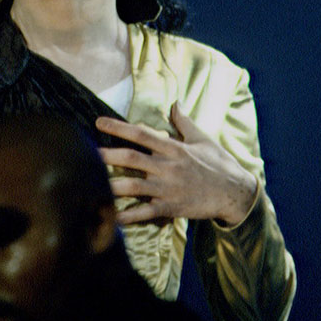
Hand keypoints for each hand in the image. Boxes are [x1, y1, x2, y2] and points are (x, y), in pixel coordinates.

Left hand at [96, 103, 257, 226]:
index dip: (119, 127)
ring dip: (112, 185)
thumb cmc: (219, 163)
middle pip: (132, 158)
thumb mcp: (202, 138)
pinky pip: (146, 212)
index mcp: (173, 148)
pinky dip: (129, 216)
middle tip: (85, 152)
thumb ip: (184, 122)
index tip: (98, 121)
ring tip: (90, 184)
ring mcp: (169, 188)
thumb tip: (175, 103)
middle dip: (107, 155)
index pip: (141, 134)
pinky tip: (112, 217)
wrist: (235, 191)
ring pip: (135, 186)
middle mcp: (168, 167)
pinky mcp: (171, 208)